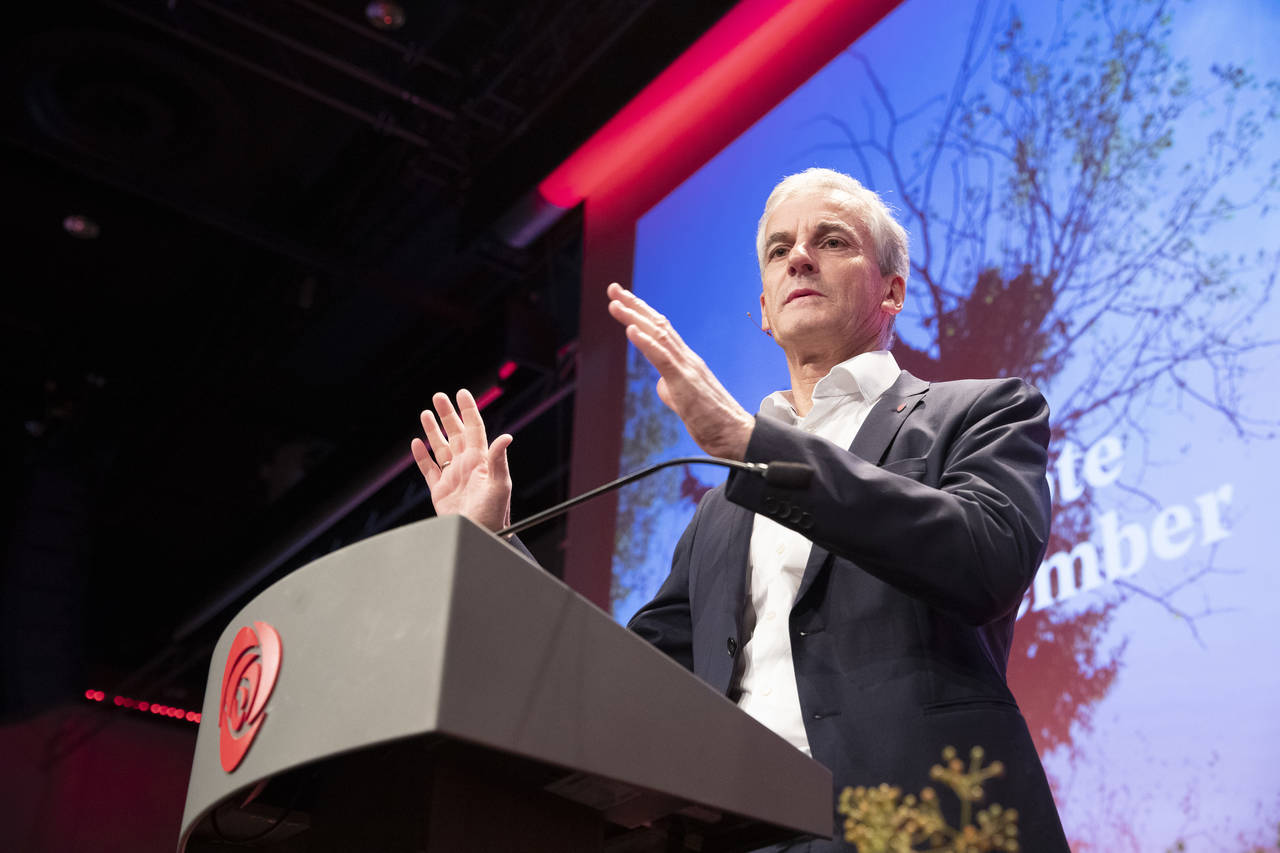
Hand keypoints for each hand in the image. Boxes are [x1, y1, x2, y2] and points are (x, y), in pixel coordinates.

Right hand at [411, 389, 513, 532]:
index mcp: (481, 460)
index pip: (474, 429)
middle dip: (447, 414)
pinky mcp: (440, 490)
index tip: (462, 393)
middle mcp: (466, 465)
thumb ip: (499, 460)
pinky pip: (429, 469)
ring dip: (433, 431)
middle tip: (438, 396)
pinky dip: (422, 456)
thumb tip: (507, 436)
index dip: (468, 410)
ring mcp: (453, 476)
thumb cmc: (494, 514)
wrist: (480, 536)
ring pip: (441, 448)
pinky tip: (417, 444)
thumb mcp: (499, 485)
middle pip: (455, 433)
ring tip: (426, 413)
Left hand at [606, 282, 754, 459]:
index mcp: (687, 362)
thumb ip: (671, 390)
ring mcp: (687, 368)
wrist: (737, 436)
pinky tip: (630, 330)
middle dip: (634, 306)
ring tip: (615, 304)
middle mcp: (688, 359)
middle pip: (658, 325)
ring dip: (634, 318)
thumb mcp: (685, 404)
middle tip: (613, 289)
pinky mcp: (686, 382)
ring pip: (658, 336)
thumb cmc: (713, 422)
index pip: (662, 331)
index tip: (622, 300)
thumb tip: (660, 384)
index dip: (642, 314)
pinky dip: (645, 342)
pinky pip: (663, 358)